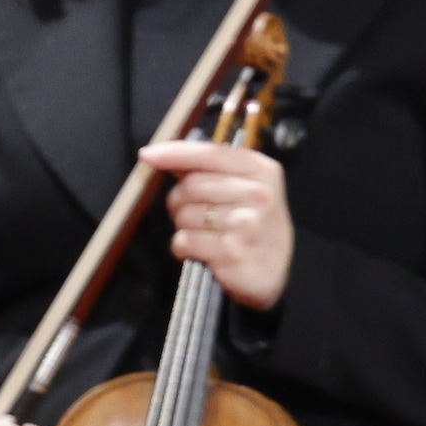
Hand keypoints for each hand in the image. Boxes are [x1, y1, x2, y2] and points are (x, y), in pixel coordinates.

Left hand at [146, 135, 295, 311]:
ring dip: (184, 227)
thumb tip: (162, 155)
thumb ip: (211, 170)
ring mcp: (246, 223)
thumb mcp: (245, 189)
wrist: (277, 272)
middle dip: (180, 201)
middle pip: (191, 186)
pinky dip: (184, 248)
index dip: (175, 153)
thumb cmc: (254, 226)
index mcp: (261, 170)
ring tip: (205, 234)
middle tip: (194, 213)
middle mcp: (257, 193)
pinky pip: (184, 241)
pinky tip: (202, 251)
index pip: (210, 154)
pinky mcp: (231, 251)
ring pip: (184, 215)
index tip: (148, 154)